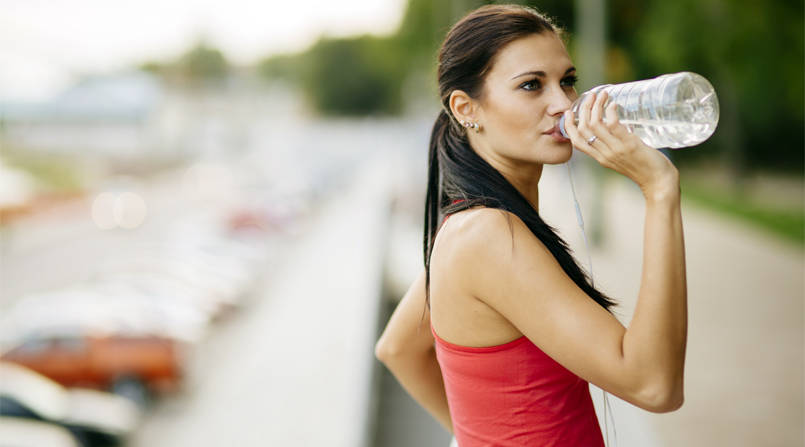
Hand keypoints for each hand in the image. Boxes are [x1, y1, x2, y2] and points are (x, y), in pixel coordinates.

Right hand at [563, 92, 678, 198]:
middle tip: (591, 96)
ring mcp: (615, 149)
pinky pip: (613, 125)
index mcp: (600, 158)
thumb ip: (616, 147)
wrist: (658, 182)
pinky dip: (610, 111)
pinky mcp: (628, 144)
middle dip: (584, 109)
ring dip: (597, 106)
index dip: (569, 126)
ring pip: (596, 124)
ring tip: (603, 95)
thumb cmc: (646, 170)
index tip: (569, 113)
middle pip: (584, 129)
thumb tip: (616, 128)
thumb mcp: (623, 160)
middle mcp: (604, 154)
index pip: (576, 142)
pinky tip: (613, 104)